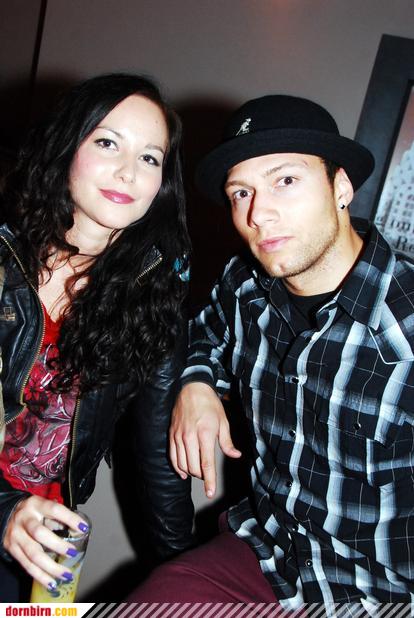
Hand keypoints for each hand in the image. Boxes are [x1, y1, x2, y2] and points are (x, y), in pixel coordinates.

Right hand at [4, 495, 87, 590]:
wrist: (7, 515)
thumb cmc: (33, 513)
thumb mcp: (44, 508)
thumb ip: (59, 519)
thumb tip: (79, 532)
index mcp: (36, 505)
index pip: (54, 510)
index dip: (70, 519)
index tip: (83, 528)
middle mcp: (24, 519)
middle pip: (40, 533)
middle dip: (58, 545)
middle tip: (72, 553)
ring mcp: (16, 535)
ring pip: (33, 554)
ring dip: (51, 567)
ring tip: (66, 575)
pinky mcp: (11, 549)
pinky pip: (27, 565)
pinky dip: (40, 576)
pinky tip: (51, 582)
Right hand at [169, 382, 240, 497]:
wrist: (191, 389)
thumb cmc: (209, 404)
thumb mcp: (223, 421)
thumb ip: (227, 442)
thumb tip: (235, 456)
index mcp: (205, 434)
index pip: (207, 463)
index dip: (209, 480)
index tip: (210, 492)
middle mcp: (190, 437)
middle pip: (193, 467)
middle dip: (201, 475)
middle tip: (207, 474)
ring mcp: (179, 436)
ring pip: (182, 464)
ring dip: (190, 472)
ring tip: (197, 471)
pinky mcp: (172, 435)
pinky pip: (172, 456)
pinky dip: (177, 467)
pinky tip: (183, 471)